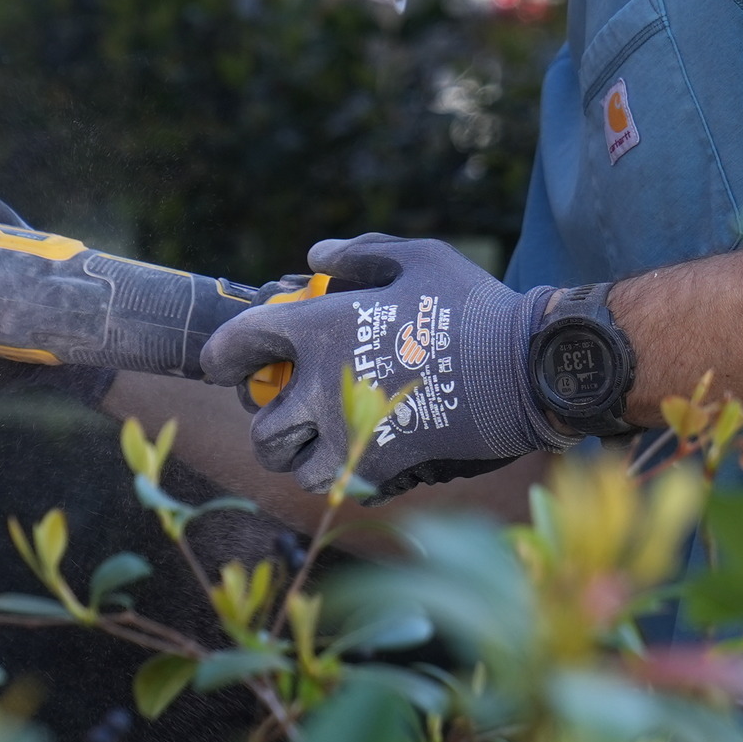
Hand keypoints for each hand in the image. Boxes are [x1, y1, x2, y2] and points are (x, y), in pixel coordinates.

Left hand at [197, 234, 560, 493]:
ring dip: (297, 455)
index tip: (225, 364)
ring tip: (316, 439)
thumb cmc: (470, 305)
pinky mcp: (380, 468)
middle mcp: (321, 387)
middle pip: (261, 426)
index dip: (222, 356)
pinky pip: (336, 486)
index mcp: (321, 329)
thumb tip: (315, 260)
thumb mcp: (419, 257)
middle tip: (283, 410)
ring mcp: (348, 435)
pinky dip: (337, 476)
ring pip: (290, 466)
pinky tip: (356, 456)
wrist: (520, 370)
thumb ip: (360, 255)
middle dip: (265, 420)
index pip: (239, 345)